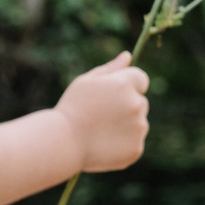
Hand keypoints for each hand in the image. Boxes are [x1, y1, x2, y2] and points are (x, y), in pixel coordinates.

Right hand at [57, 53, 149, 172]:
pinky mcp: (136, 148)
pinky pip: (134, 142)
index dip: (128, 86)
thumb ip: (110, 69)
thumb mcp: (86, 82)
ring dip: (126, 125)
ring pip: (139, 123)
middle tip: (100, 116)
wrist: (64, 143)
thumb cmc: (72, 108)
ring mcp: (139, 128)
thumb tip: (128, 56)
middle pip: (140, 102)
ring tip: (100, 131)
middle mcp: (137, 104)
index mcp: (125, 84)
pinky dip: (123, 143)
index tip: (112, 95)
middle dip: (126, 106)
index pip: (141, 79)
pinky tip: (104, 144)